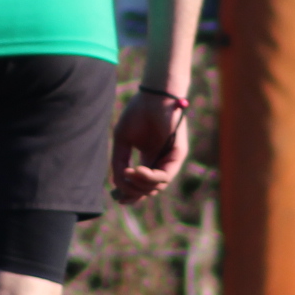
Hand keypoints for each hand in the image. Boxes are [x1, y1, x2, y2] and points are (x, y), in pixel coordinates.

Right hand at [109, 87, 190, 203]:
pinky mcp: (177, 154)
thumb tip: (118, 184)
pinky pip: (165, 175)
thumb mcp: (122, 141)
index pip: (142, 185)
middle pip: (149, 190)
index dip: (130, 194)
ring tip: (129, 172)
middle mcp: (160, 161)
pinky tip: (137, 170)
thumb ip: (119, 162)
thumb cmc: (137, 113)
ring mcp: (170, 159)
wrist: (153, 96)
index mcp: (149, 159)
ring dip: (140, 184)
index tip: (117, 198)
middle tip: (121, 189)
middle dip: (133, 192)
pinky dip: (150, 177)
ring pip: (157, 186)